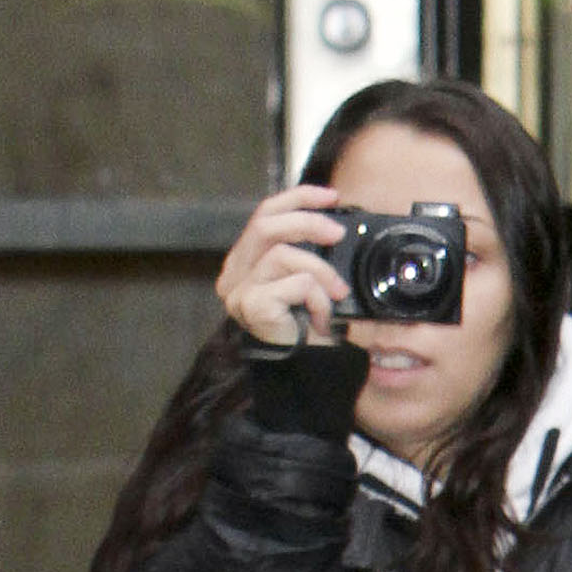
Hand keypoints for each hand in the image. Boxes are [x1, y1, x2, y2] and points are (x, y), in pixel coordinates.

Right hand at [215, 182, 355, 349]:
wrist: (306, 376)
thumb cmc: (307, 331)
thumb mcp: (307, 280)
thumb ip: (306, 251)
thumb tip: (332, 223)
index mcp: (245, 262)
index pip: (265, 213)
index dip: (298, 197)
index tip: (331, 196)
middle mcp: (234, 274)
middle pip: (266, 224)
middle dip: (308, 222)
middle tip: (337, 234)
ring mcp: (239, 291)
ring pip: (282, 253)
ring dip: (320, 270)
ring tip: (338, 292)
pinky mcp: (251, 306)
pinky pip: (295, 283)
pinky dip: (318, 296)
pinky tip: (321, 317)